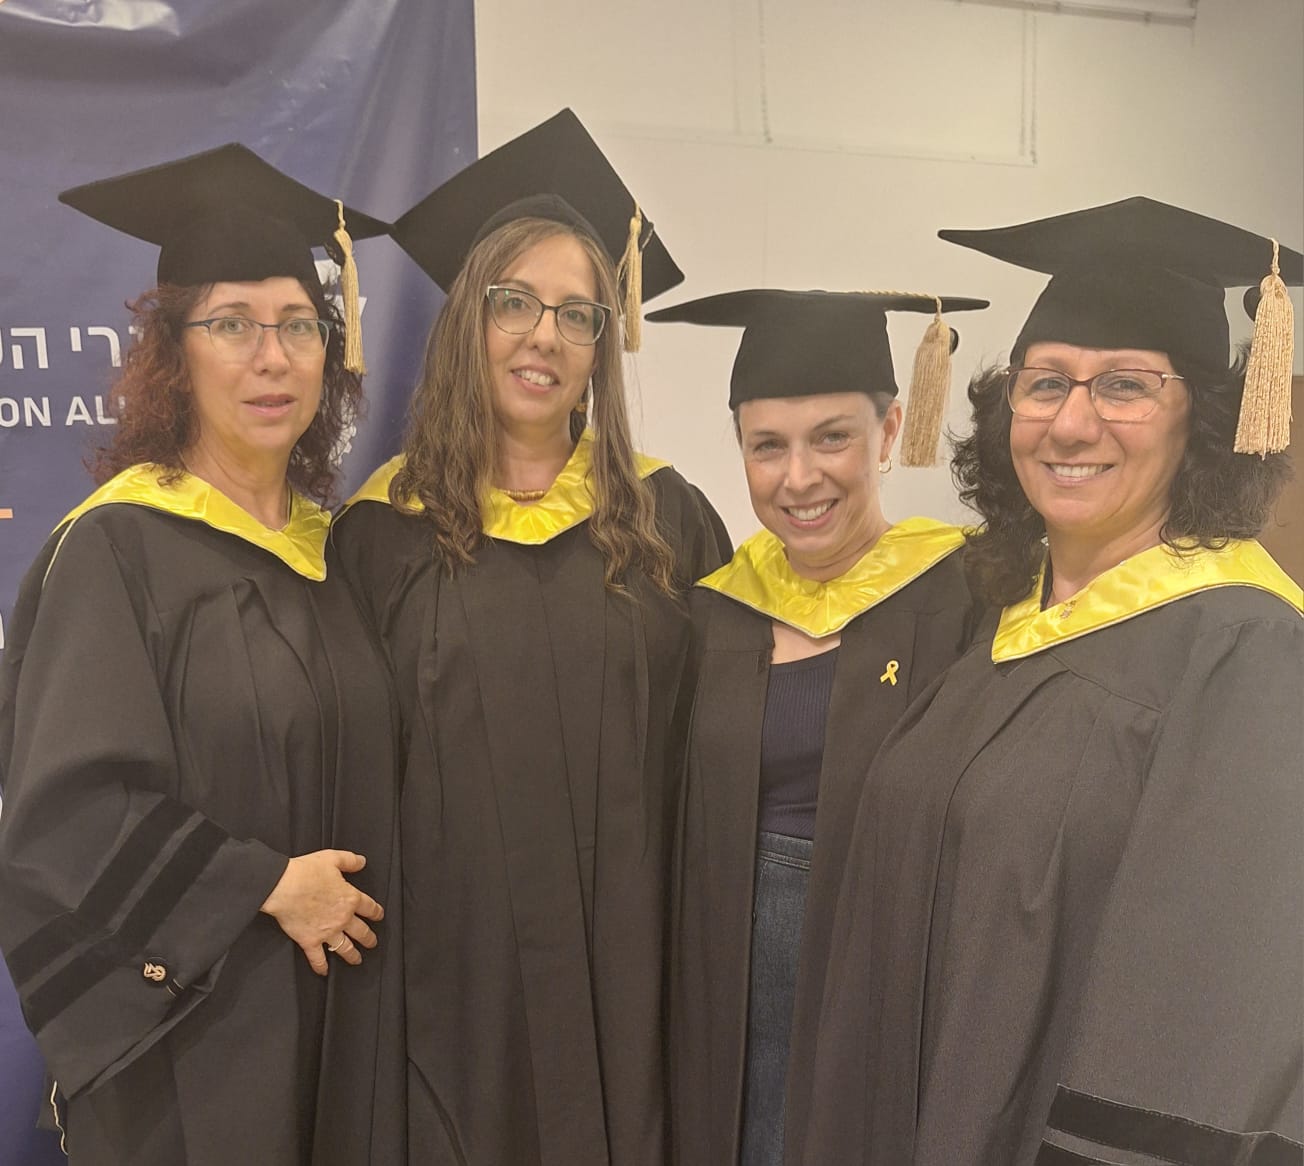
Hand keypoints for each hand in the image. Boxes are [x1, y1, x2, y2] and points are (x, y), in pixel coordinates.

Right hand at [260, 850, 383, 975]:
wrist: (284, 886)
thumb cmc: (306, 872)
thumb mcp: (333, 858)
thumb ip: (350, 860)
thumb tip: (362, 862)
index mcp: (350, 898)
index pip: (369, 907)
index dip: (376, 912)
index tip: (379, 916)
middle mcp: (342, 918)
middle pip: (361, 931)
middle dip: (369, 938)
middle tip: (373, 943)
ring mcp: (327, 932)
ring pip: (345, 947)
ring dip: (352, 955)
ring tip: (358, 960)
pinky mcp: (309, 941)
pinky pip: (318, 958)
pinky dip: (321, 966)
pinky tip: (325, 972)